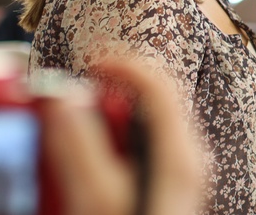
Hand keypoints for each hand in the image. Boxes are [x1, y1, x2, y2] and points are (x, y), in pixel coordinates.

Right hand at [43, 60, 202, 214]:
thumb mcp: (97, 195)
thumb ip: (81, 145)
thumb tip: (66, 99)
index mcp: (180, 151)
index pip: (159, 84)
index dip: (124, 64)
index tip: (92, 61)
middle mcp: (190, 156)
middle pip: (150, 103)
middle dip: (109, 99)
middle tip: (75, 108)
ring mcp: (183, 170)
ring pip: (145, 126)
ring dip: (110, 125)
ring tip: (79, 144)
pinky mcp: (170, 183)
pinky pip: (143, 147)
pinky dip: (116, 145)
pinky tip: (94, 168)